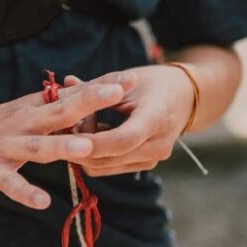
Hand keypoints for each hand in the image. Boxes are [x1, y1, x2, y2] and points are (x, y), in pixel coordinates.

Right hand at [0, 71, 137, 209]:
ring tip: (87, 149)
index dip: (101, 87)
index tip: (132, 78)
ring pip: (38, 147)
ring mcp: (5, 147)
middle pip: (61, 111)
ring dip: (62, 148)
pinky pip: (9, 183)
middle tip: (120, 92)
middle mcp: (22, 123)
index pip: (72, 94)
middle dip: (90, 102)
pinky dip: (25, 192)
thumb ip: (50, 111)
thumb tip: (86, 104)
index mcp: (32, 110)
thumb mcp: (20, 114)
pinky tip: (42, 202)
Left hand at [66, 65, 194, 176]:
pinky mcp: (145, 164)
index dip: (93, 142)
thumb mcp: (126, 80)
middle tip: (64, 123)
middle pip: (109, 158)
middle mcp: (157, 145)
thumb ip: (93, 88)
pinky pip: (110, 166)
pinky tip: (95, 130)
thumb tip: (61, 87)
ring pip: (104, 166)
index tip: (66, 135)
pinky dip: (96, 153)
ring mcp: (152, 159)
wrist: (185, 97)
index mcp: (156, 119)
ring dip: (86, 150)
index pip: (122, 140)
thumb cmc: (153, 83)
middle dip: (80, 144)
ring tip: (83, 123)